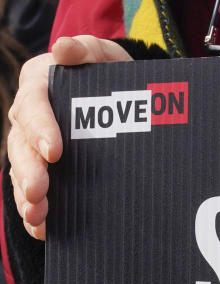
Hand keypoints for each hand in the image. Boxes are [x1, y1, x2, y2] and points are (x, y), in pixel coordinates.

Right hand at [7, 36, 131, 240]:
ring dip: (27, 196)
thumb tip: (64, 49)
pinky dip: (34, 214)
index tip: (55, 151)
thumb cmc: (111, 77)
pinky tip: (43, 229)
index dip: (41, 128)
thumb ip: (87, 50)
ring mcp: (35, 148)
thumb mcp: (105, 58)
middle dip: (29, 170)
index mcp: (41, 86)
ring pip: (22, 173)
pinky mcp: (45, 173)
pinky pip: (31, 195)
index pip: (33, 104)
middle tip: (41, 191)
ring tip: (38, 215)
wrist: (127, 104)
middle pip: (21, 145)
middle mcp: (31, 118)